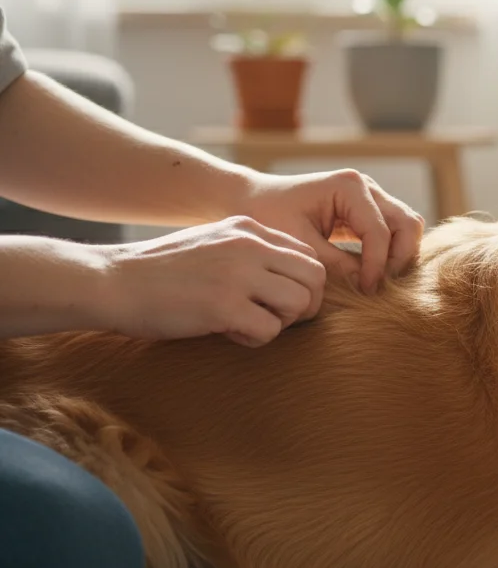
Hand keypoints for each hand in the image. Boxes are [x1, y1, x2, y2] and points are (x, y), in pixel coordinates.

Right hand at [98, 216, 327, 346]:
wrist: (111, 281)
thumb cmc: (162, 271)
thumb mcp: (213, 243)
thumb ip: (251, 253)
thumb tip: (291, 280)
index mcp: (249, 228)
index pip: (308, 255)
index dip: (303, 284)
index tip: (279, 300)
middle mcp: (249, 245)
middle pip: (315, 278)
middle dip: (305, 306)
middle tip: (275, 318)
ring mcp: (238, 274)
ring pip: (300, 304)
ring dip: (281, 323)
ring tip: (247, 324)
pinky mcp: (224, 306)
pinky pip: (270, 330)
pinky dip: (255, 339)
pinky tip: (228, 332)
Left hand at [239, 170, 424, 293]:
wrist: (249, 200)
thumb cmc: (267, 217)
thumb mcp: (300, 245)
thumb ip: (337, 266)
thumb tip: (369, 287)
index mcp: (350, 186)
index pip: (381, 232)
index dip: (377, 266)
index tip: (365, 292)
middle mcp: (367, 187)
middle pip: (408, 224)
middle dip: (398, 259)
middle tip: (378, 287)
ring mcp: (370, 197)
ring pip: (407, 227)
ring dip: (398, 256)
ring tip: (377, 282)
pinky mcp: (366, 211)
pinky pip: (394, 232)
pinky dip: (390, 253)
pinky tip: (372, 274)